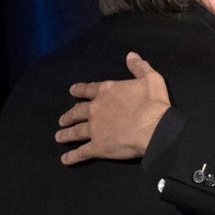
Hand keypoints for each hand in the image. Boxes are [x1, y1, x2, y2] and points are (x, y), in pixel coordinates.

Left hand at [55, 52, 170, 164]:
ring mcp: (95, 129)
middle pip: (78, 111)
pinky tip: (65, 159)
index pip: (88, 89)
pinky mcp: (98, 146)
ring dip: (66, 134)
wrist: (155, 128)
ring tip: (59, 136)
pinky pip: (82, 152)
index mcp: (107, 91)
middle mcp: (96, 109)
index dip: (79, 90)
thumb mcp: (151, 78)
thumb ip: (139, 66)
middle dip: (69, 115)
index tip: (72, 91)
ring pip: (76, 131)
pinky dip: (73, 156)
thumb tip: (131, 55)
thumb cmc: (153, 103)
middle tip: (62, 119)